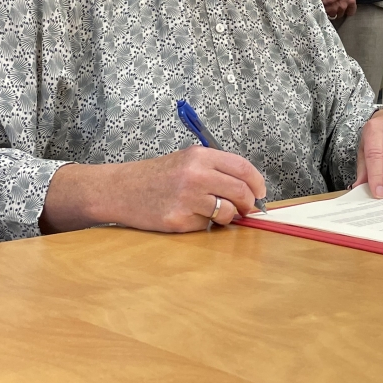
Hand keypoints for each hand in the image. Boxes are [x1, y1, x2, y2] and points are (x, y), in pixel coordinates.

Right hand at [40, 146, 266, 233]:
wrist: (121, 190)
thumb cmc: (157, 176)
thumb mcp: (186, 161)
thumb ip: (216, 170)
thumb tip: (250, 189)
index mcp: (200, 155)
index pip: (243, 168)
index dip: (257, 183)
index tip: (261, 193)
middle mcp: (195, 174)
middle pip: (240, 192)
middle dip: (248, 204)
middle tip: (246, 209)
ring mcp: (187, 198)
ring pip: (227, 212)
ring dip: (227, 216)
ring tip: (213, 212)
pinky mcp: (178, 220)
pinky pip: (206, 226)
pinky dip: (203, 225)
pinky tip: (188, 216)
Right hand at [322, 0, 357, 20]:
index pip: (351, 11)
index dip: (348, 11)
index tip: (346, 9)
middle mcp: (342, 4)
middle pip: (341, 14)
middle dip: (338, 10)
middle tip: (336, 5)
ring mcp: (332, 5)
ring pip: (331, 14)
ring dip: (330, 10)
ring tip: (328, 5)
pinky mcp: (322, 2)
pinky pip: (323, 10)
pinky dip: (322, 7)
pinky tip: (321, 2)